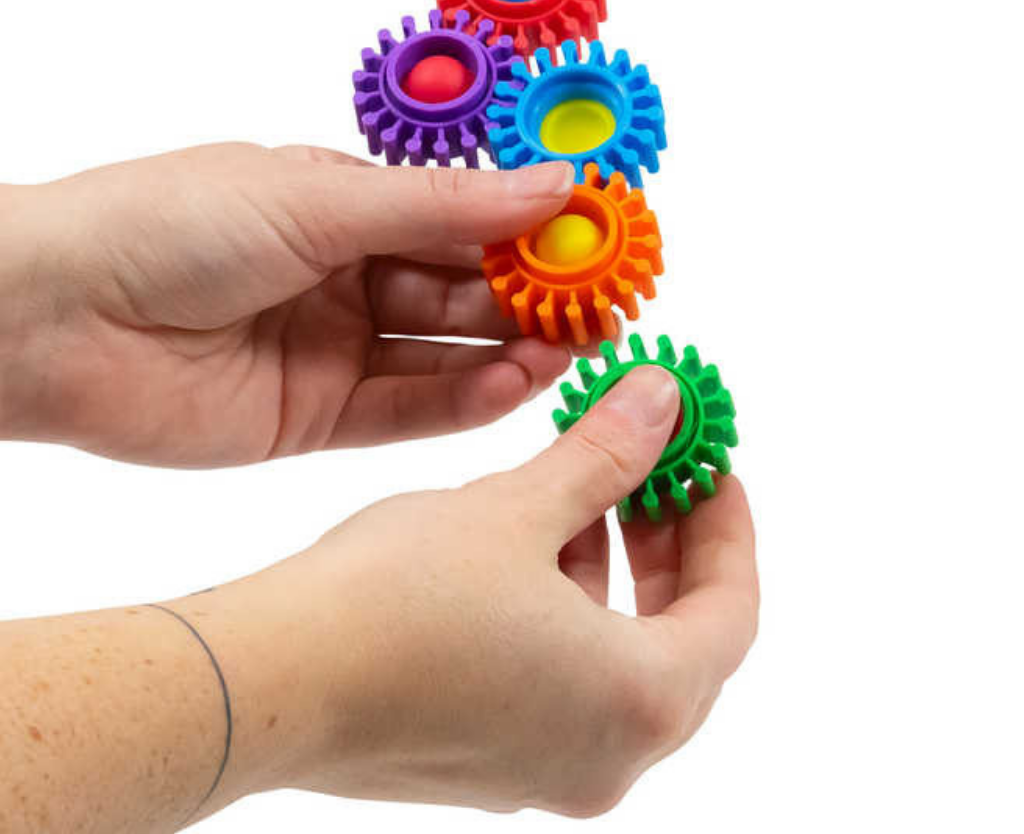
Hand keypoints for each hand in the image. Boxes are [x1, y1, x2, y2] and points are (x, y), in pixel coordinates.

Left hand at [0, 143, 577, 465]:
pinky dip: (463, 400)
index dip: (531, 229)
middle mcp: (346, 277)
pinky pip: (407, 409)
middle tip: (605, 305)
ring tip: (572, 349)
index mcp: (345, 208)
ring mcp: (334, 349)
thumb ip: (444, 206)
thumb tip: (556, 182)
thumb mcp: (322, 201)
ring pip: (444, 353)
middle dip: (532, 297)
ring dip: (510, 351)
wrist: (52, 320)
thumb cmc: (170, 226)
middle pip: (461, 290)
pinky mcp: (317, 417)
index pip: (462, 219)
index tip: (598, 238)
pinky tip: (514, 384)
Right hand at [194, 367, 757, 817]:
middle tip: (655, 475)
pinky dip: (569, 613)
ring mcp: (545, 768)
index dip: (727, 525)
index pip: (730, 609)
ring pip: (617, 661)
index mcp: (636, 703)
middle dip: (671, 548)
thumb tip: (662, 401)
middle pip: (681, 641)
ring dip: (614, 575)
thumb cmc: (397, 600)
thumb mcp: (520, 508)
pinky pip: (564, 682)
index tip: (708, 464)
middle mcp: (605, 755)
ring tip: (583, 494)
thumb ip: (606, 456)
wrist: (270, 680)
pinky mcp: (490, 761)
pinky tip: (527, 547)